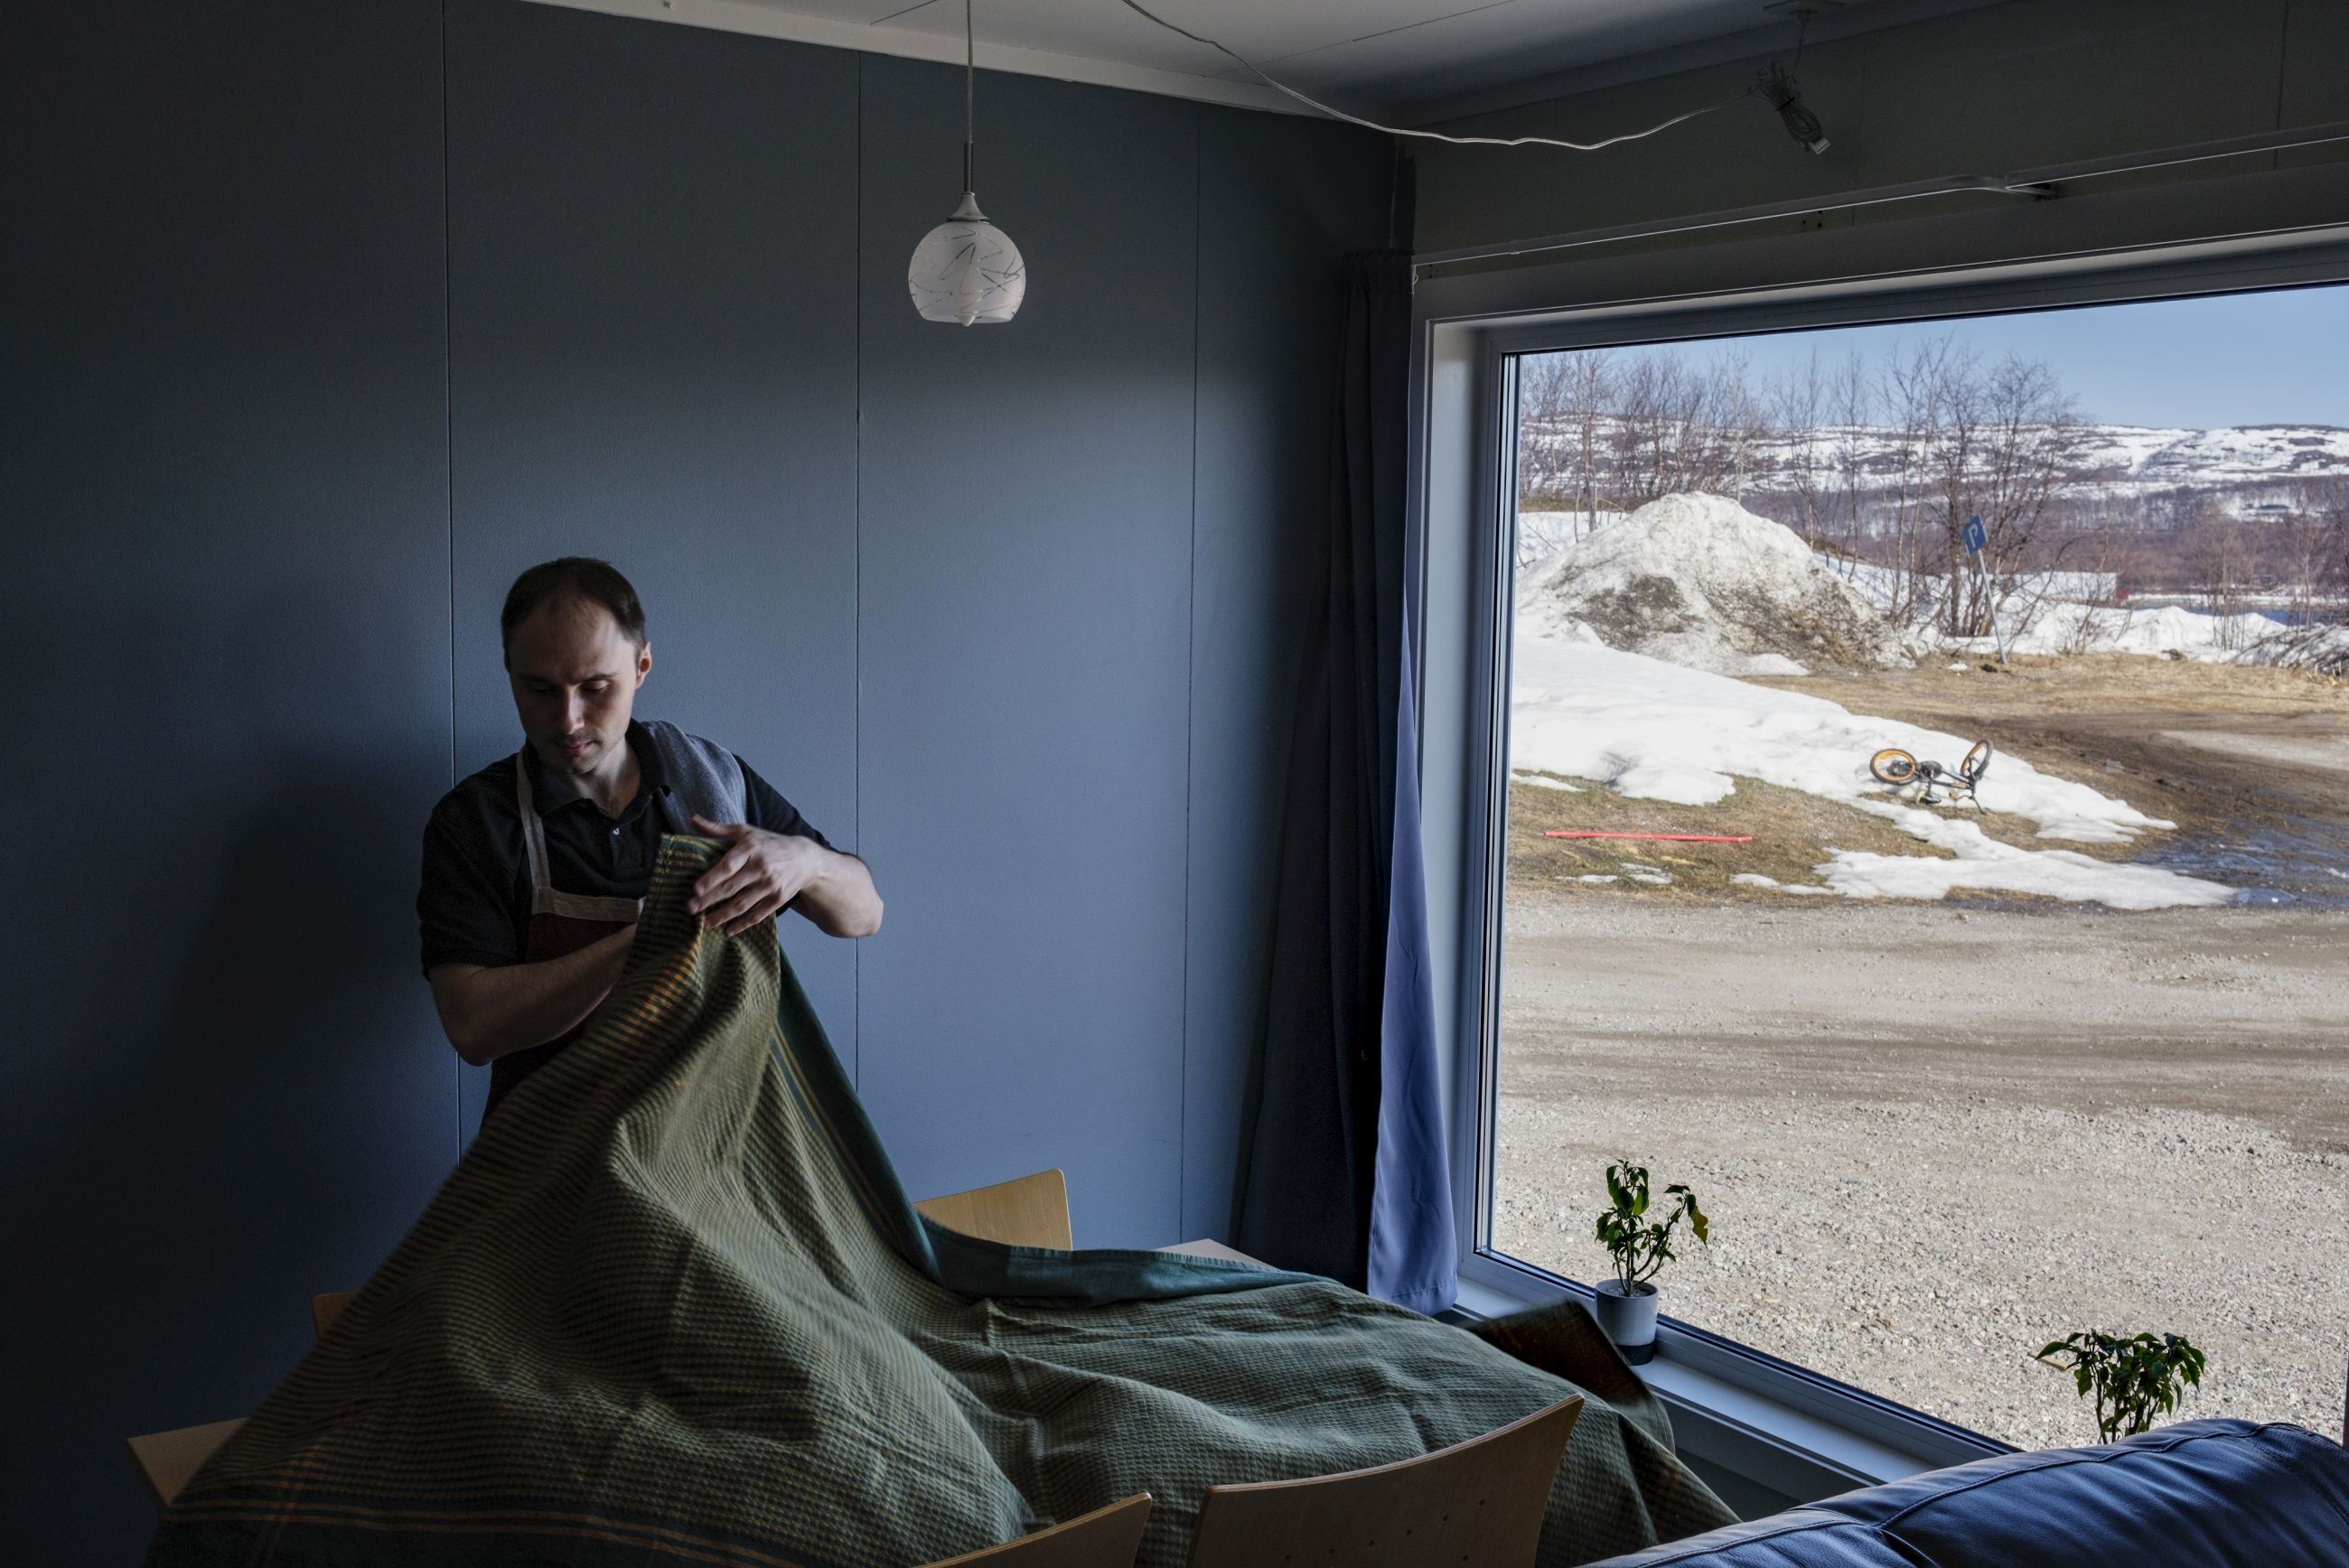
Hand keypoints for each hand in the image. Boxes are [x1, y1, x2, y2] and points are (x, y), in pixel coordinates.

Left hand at [686, 815, 825, 935]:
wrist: (805, 858)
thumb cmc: (770, 843)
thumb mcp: (747, 831)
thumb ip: (719, 830)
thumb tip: (693, 820)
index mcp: (751, 848)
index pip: (728, 865)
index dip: (712, 878)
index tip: (696, 889)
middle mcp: (761, 867)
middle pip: (731, 887)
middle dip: (709, 900)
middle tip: (691, 909)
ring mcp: (771, 885)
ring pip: (742, 904)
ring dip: (722, 916)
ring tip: (705, 924)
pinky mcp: (778, 899)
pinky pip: (757, 914)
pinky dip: (742, 924)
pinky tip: (728, 930)